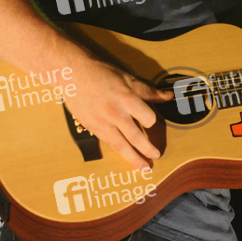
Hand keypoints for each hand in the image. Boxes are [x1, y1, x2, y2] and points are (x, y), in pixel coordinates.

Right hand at [64, 52, 172, 170]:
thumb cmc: (102, 73)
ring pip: (121, 145)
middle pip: (136, 137)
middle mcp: (115, 113)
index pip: (148, 119)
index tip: (150, 121)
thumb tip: (168, 96)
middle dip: (147, 149)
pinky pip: (108, 143)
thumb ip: (149, 92)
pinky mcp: (92, 128)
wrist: (73, 74)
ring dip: (134, 158)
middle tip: (156, 157)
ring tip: (143, 168)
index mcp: (127, 99)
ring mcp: (102, 123)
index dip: (151, 120)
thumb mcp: (128, 78)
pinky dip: (118, 150)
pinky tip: (124, 156)